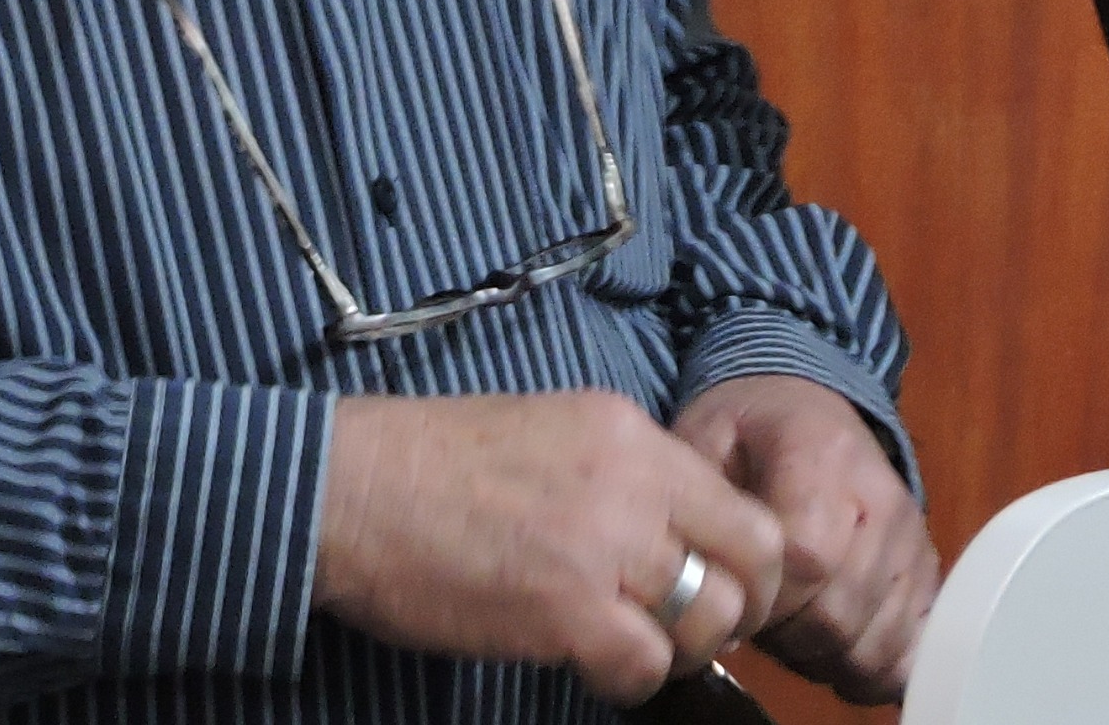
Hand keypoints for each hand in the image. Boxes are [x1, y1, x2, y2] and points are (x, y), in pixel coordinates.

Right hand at [316, 389, 784, 705]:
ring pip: (708, 618)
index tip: (726, 587)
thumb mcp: (557, 429)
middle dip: (741, 610)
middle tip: (701, 634)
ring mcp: (603, 547)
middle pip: (753, 561)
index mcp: (636, 437)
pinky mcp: (563, 610)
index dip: (750, 563)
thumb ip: (624, 474)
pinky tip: (597, 671)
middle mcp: (637, 485)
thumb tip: (668, 526)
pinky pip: (641, 663)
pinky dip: (631, 679)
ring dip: (684, 650)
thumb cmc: (436, 462)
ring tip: (641, 652)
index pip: (746, 508)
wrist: (355, 485)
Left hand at [671, 374, 941, 703]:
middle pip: (841, 612)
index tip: (736, 603)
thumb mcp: (703, 444)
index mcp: (823, 457)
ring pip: (877, 639)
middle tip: (760, 620)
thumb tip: (716, 600)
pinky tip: (839, 652)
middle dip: (788, 637)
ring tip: (794, 629)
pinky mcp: (927, 568)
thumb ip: (707, 515)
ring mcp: (912, 537)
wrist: (805, 404)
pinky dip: (876, 665)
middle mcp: (882, 498)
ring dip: (827, 655)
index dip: (767, 602)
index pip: (809, 558)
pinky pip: (914, 644)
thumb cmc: (745, 434)